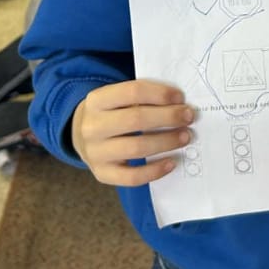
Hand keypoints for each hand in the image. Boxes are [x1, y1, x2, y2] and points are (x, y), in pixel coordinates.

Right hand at [70, 80, 193, 185]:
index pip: (133, 91)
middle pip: (136, 120)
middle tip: (188, 117)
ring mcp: (95, 153)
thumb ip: (142, 97)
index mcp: (96, 100)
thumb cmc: (110, 113)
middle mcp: (92, 126)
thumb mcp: (116, 98)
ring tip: (185, 137)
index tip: (180, 98)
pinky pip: (132, 177)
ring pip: (136, 148)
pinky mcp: (102, 174)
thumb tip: (179, 104)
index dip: (160, 94)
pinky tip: (171, 162)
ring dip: (166, 142)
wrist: (80, 135)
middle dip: (168, 118)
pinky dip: (155, 171)